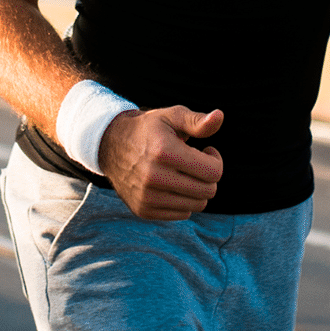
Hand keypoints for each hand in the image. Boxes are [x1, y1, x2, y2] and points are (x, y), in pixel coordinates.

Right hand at [99, 106, 223, 220]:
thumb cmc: (148, 129)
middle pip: (208, 191)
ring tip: (182, 173)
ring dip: (196, 189)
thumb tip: (220, 116)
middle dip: (207, 176)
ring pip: (197, 205)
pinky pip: (181, 214)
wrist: (109, 144)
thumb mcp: (171, 117)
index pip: (214, 172)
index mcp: (164, 152)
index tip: (205, 151)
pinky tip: (171, 184)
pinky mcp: (143, 210)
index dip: (215, 160)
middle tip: (194, 163)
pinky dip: (182, 201)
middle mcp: (155, 177)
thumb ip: (197, 121)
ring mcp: (147, 197)